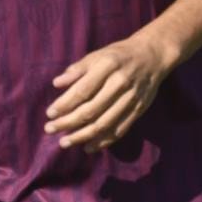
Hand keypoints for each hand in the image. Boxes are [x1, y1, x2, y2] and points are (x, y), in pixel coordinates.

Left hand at [46, 35, 175, 151]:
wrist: (152, 55)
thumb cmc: (118, 55)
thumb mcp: (97, 55)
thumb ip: (77, 69)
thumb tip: (56, 83)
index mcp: (107, 66)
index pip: (82, 90)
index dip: (64, 104)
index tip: (49, 114)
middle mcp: (120, 83)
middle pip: (91, 110)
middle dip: (68, 123)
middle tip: (50, 129)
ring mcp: (131, 98)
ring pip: (104, 123)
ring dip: (82, 136)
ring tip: (65, 142)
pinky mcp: (139, 109)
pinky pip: (119, 130)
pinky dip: (103, 141)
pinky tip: (88, 146)